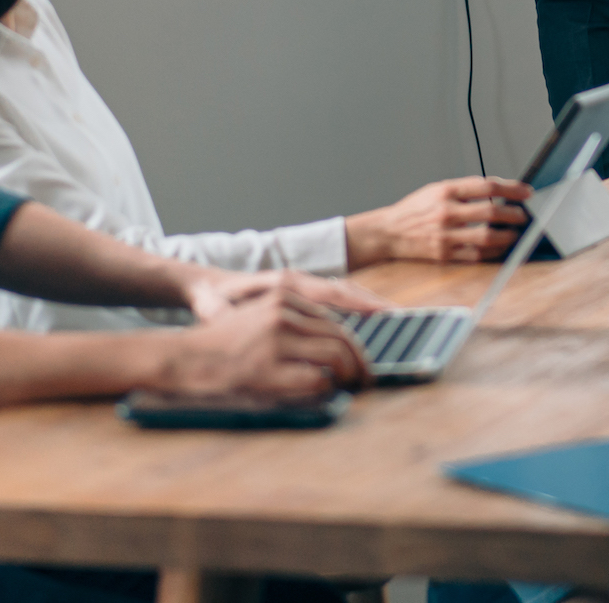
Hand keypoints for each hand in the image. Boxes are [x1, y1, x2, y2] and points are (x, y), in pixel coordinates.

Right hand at [158, 283, 371, 399]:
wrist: (182, 360)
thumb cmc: (223, 346)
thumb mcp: (260, 318)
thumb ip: (295, 322)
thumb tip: (339, 343)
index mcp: (283, 297)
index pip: (336, 315)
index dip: (357, 339)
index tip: (366, 356)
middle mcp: (283, 313)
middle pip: (342, 335)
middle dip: (360, 360)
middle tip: (367, 379)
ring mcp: (276, 340)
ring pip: (336, 356)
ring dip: (350, 375)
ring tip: (352, 388)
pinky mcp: (269, 368)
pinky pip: (317, 380)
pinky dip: (326, 390)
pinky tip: (324, 394)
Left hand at [184, 267, 390, 321]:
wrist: (207, 286)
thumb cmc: (213, 302)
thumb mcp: (217, 312)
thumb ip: (229, 319)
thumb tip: (240, 327)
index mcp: (284, 284)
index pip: (329, 292)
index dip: (358, 303)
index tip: (382, 312)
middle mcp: (298, 281)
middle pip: (344, 290)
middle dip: (373, 303)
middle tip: (401, 317)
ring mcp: (302, 287)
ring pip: (343, 293)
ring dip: (368, 306)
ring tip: (395, 320)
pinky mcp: (301, 295)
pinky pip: (335, 300)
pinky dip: (355, 308)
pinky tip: (370, 323)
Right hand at [346, 177, 533, 266]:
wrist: (388, 232)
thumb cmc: (414, 210)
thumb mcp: (436, 189)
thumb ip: (464, 190)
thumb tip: (498, 191)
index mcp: (446, 191)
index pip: (488, 186)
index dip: (512, 188)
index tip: (526, 192)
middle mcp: (447, 212)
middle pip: (492, 212)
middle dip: (514, 214)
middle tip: (523, 216)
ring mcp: (446, 235)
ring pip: (487, 237)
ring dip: (507, 236)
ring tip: (515, 233)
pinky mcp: (444, 255)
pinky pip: (476, 256)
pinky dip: (493, 253)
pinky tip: (500, 248)